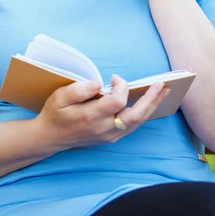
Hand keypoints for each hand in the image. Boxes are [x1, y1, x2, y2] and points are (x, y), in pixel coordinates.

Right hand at [37, 75, 168, 151]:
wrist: (51, 137)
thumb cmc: (55, 113)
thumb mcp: (59, 97)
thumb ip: (78, 90)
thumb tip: (98, 83)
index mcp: (90, 117)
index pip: (116, 102)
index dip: (121, 87)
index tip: (114, 78)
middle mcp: (103, 129)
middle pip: (134, 116)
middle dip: (150, 99)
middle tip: (161, 84)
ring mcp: (109, 136)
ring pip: (137, 122)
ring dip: (151, 106)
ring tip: (163, 91)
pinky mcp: (112, 137)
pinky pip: (133, 126)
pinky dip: (144, 113)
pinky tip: (150, 102)